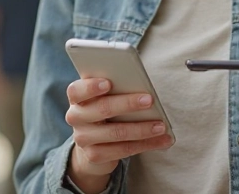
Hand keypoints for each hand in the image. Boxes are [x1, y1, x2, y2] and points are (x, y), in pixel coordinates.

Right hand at [64, 78, 173, 192]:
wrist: (93, 144)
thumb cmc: (105, 111)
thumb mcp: (106, 97)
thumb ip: (116, 89)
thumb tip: (143, 87)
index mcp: (77, 97)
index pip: (76, 90)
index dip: (91, 87)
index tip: (108, 83)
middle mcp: (76, 117)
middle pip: (102, 109)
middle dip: (128, 104)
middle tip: (149, 100)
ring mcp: (83, 138)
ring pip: (116, 132)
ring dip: (143, 129)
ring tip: (161, 126)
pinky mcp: (95, 155)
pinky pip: (124, 149)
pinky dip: (146, 144)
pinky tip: (162, 140)